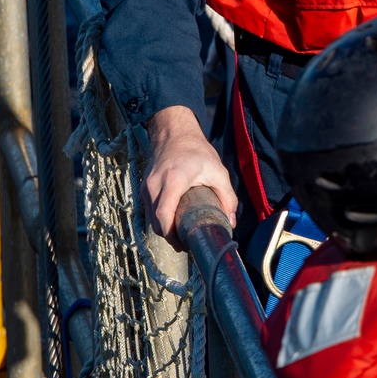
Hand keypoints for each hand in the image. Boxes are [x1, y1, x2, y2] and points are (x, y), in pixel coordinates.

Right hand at [143, 105, 237, 246]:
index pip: (163, 216)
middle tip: (186, 244)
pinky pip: (149, 210)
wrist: (175, 133)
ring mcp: (147, 186)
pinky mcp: (144, 187)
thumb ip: (227, 196)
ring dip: (164, 229)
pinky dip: (159, 219)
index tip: (184, 244)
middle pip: (156, 222)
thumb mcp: (218, 170)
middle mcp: (155, 185)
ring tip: (181, 235)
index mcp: (173, 180)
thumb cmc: (196, 151)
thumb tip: (231, 222)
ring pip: (150, 218)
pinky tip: (172, 221)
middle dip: (170, 236)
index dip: (171, 235)